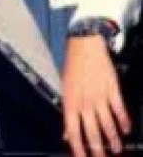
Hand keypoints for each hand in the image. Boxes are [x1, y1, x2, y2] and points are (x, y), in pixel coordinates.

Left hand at [62, 35, 130, 156]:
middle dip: (97, 150)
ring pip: (107, 124)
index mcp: (70, 101)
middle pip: (92, 133)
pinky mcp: (112, 89)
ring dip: (112, 139)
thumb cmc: (73, 65)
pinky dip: (123, 121)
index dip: (77, 149)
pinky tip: (126, 129)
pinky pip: (119, 109)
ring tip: (116, 149)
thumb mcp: (65, 87)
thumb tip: (67, 132)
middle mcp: (84, 101)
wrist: (84, 44)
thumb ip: (68, 111)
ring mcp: (99, 96)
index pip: (72, 131)